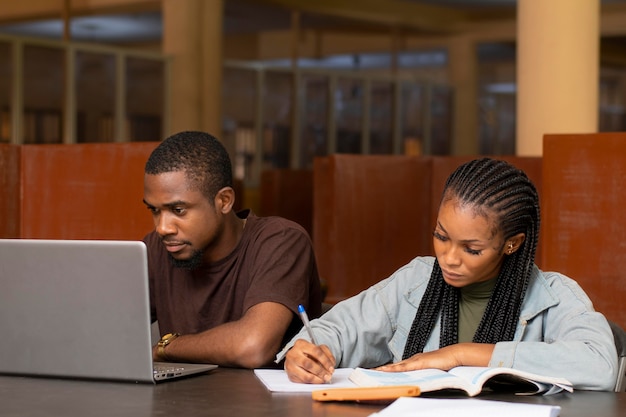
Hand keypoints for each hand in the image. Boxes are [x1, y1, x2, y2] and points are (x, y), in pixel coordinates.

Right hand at [284, 339, 334, 383]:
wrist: (295, 358)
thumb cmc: (308, 353)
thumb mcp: (318, 348)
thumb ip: (327, 354)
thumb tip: (331, 364)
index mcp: (301, 344)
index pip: (315, 351)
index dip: (325, 361)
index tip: (331, 368)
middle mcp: (293, 354)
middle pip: (308, 364)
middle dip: (320, 371)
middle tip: (328, 376)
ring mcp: (290, 365)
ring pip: (305, 376)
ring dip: (317, 379)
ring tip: (324, 380)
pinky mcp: (290, 375)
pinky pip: (303, 382)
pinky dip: (312, 383)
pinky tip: (317, 381)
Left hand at [376, 343, 494, 371]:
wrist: (454, 354)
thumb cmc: (445, 363)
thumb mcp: (432, 369)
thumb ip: (424, 373)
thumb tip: (419, 380)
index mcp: (415, 361)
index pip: (398, 366)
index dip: (388, 369)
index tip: (378, 372)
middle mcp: (412, 359)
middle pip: (394, 366)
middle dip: (382, 369)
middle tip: (370, 372)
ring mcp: (415, 360)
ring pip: (396, 366)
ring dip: (385, 369)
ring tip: (374, 372)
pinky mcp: (418, 363)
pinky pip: (403, 367)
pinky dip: (394, 369)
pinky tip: (387, 371)